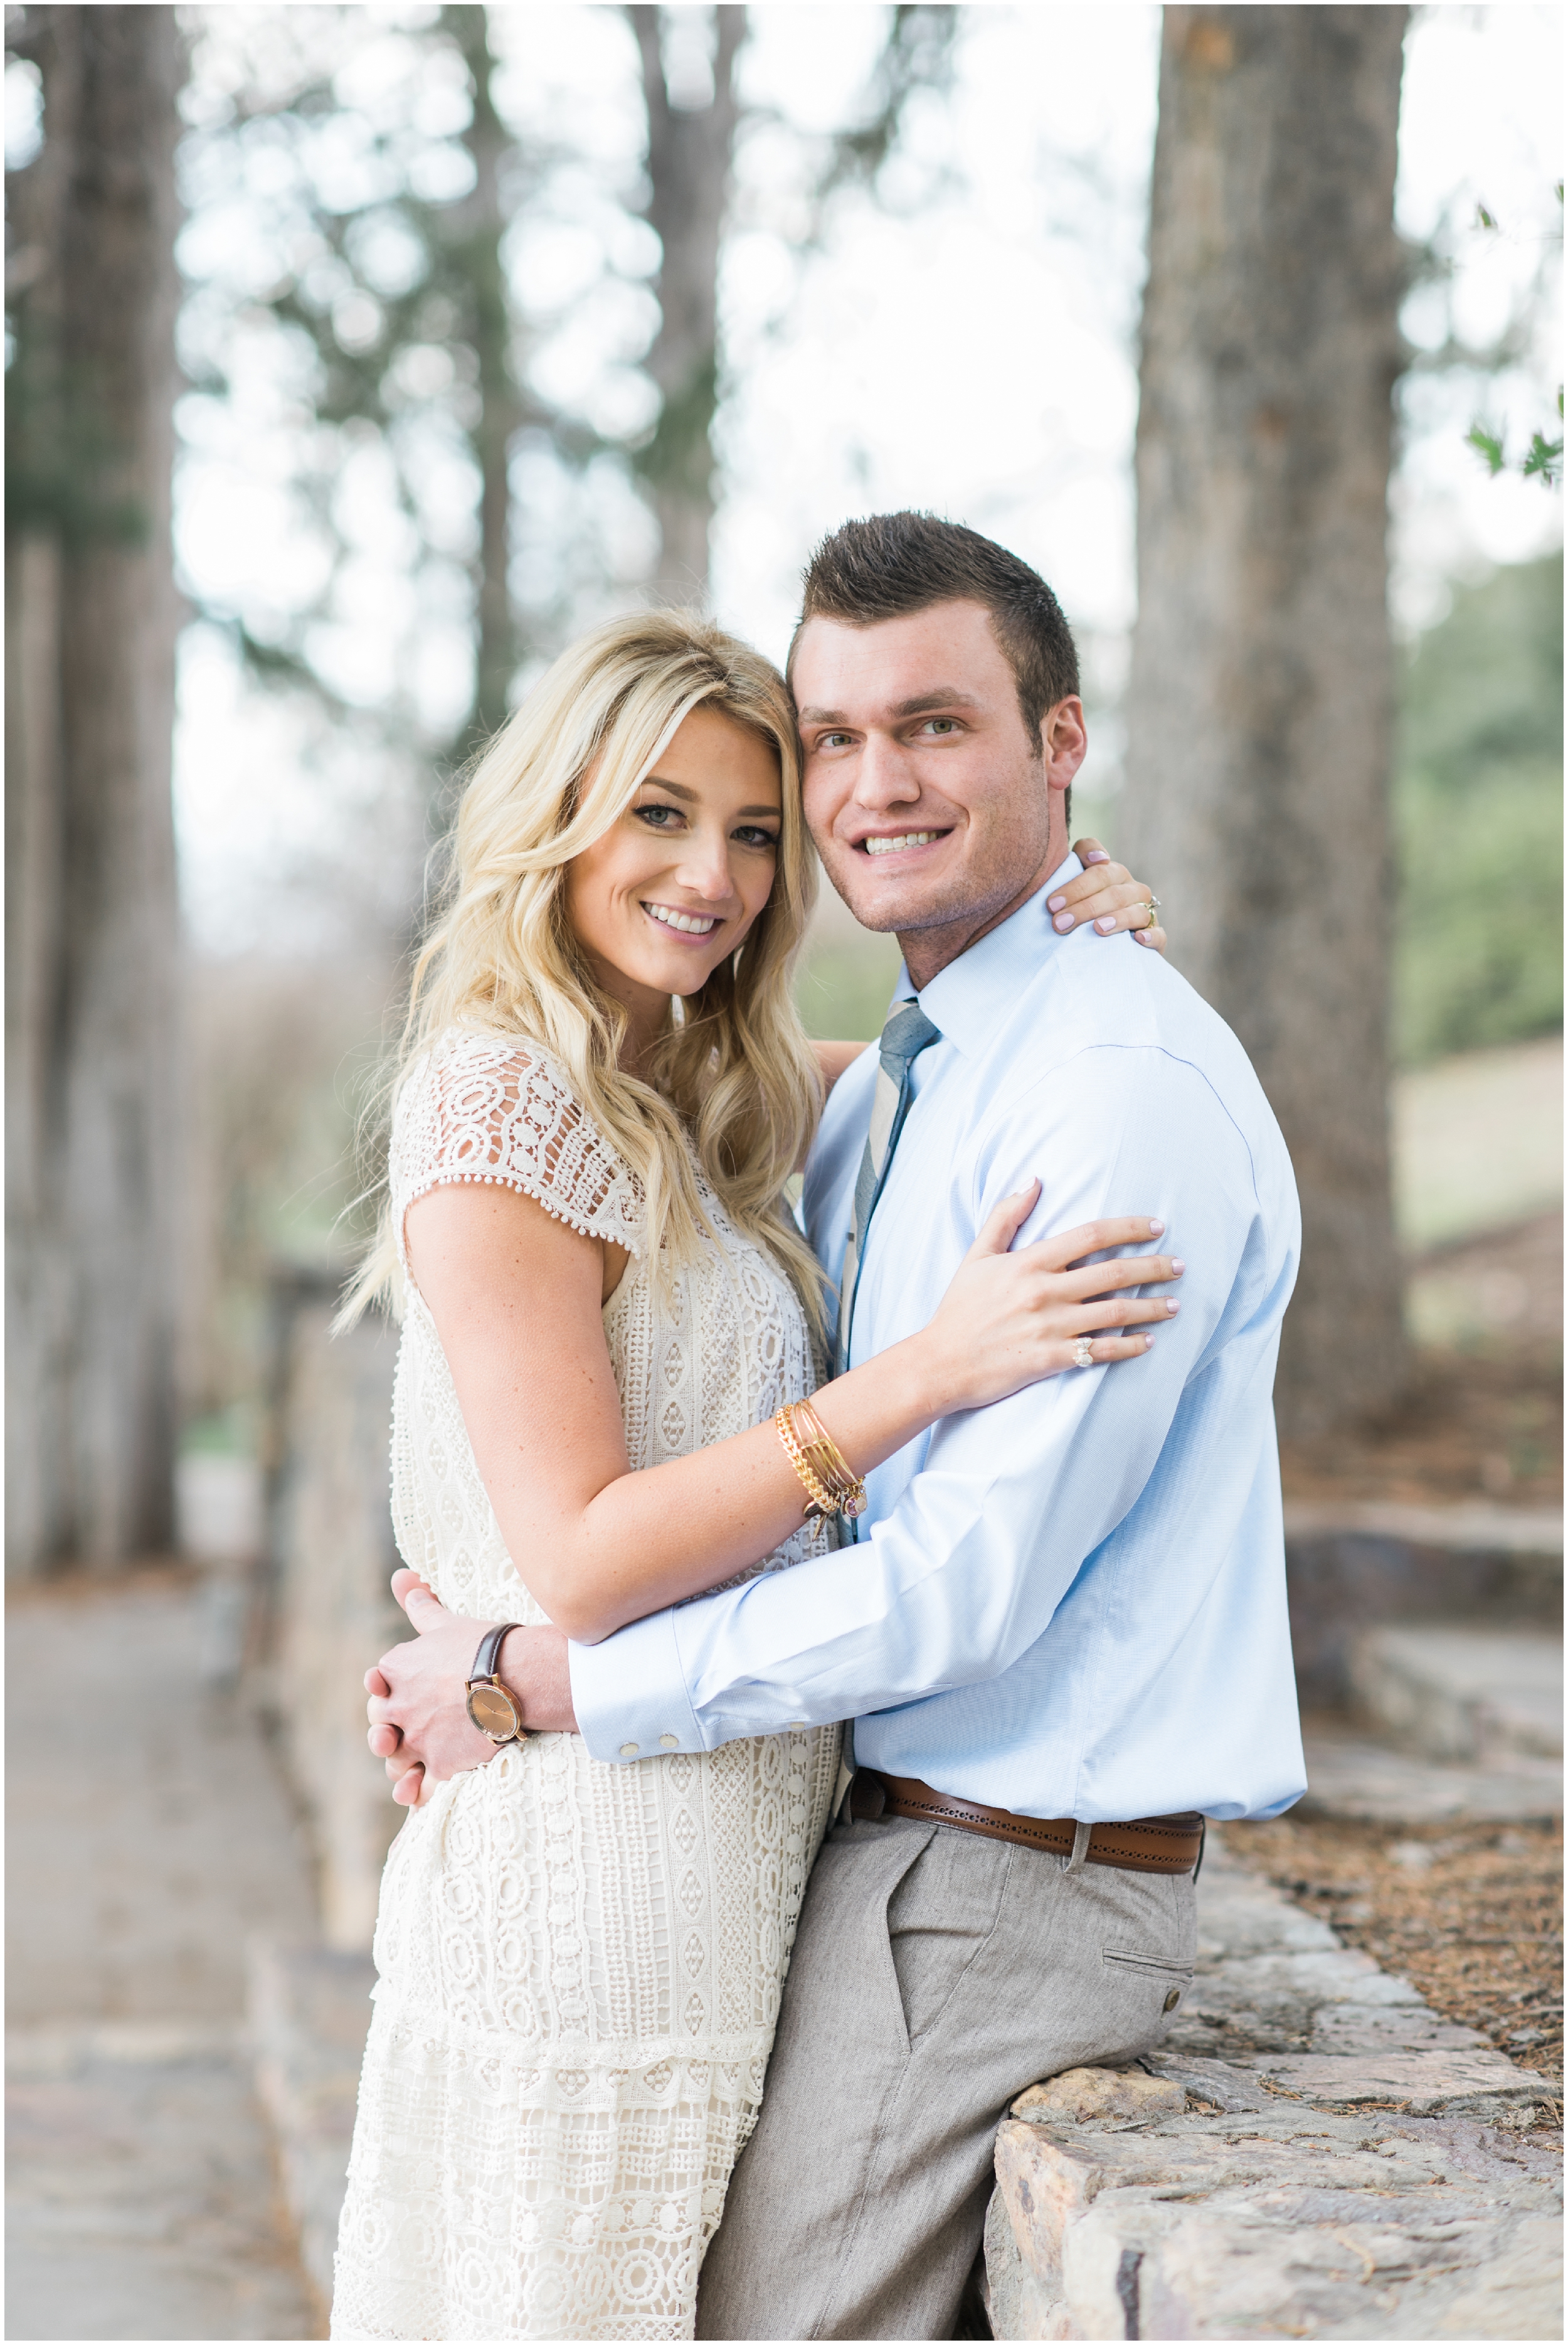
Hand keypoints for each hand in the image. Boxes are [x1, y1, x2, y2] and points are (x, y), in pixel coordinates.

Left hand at [365, 1571, 502, 1808]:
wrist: (519, 1676)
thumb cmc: (484, 1643)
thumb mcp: (445, 1621)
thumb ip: (419, 1605)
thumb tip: (401, 1576)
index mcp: (394, 1670)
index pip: (377, 1687)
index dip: (386, 1692)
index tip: (398, 1693)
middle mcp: (398, 1706)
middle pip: (380, 1726)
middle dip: (388, 1732)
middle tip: (402, 1733)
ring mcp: (418, 1737)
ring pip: (394, 1760)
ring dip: (400, 1764)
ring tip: (410, 1766)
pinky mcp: (439, 1763)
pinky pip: (420, 1785)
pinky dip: (416, 1792)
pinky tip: (418, 1794)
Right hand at [919, 1189, 1183, 1411]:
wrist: (940, 1364)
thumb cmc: (959, 1309)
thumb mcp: (977, 1256)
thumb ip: (1006, 1216)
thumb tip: (1034, 1179)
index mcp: (1029, 1261)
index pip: (1091, 1235)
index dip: (1129, 1228)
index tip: (1156, 1226)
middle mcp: (1044, 1291)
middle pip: (1113, 1272)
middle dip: (1154, 1267)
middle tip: (1180, 1266)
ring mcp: (1050, 1326)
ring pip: (1114, 1312)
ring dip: (1151, 1307)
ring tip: (1175, 1304)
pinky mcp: (1051, 1358)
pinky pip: (1101, 1351)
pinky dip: (1129, 1347)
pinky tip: (1149, 1342)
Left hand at [1049, 839, 1166, 953]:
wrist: (1104, 948)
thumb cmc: (1082, 915)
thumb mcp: (1071, 895)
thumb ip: (1072, 869)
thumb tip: (1096, 859)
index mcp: (1112, 874)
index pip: (1098, 870)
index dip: (1076, 885)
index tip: (1052, 904)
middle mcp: (1131, 889)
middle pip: (1112, 892)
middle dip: (1085, 907)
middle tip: (1059, 923)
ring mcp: (1146, 911)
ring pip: (1136, 911)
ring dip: (1116, 919)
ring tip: (1097, 929)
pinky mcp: (1155, 935)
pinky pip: (1159, 934)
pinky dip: (1151, 936)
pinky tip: (1138, 939)